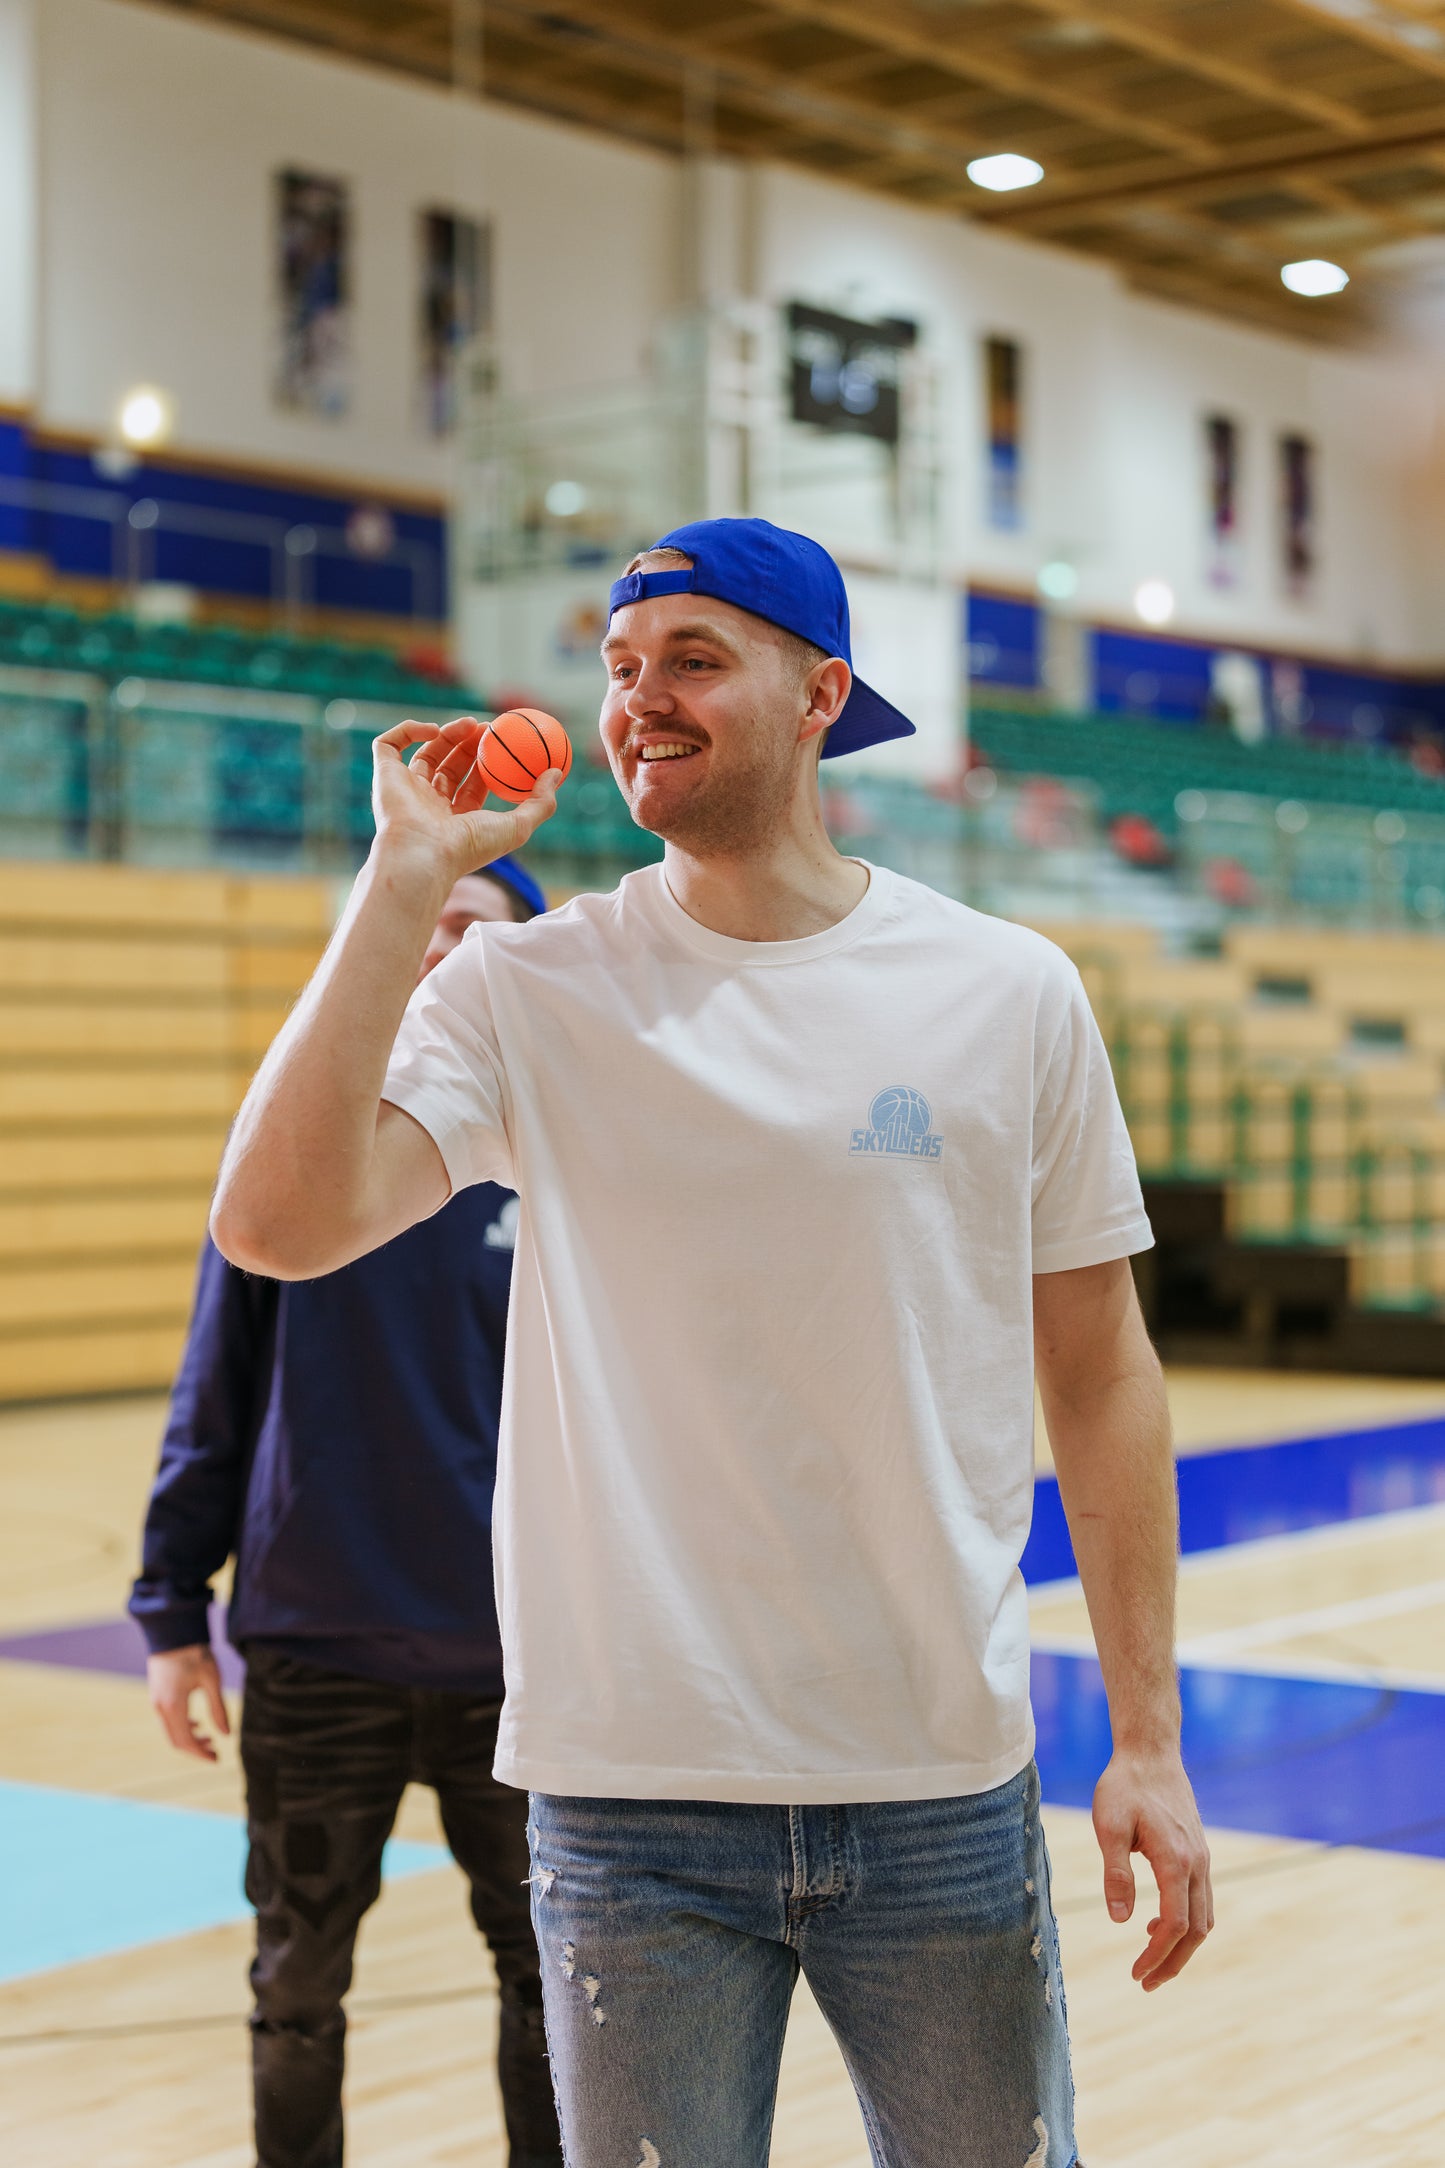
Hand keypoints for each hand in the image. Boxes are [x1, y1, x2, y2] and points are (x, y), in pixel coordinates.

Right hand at [147, 1645, 230, 1761]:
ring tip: (210, 1738)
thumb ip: (218, 1708)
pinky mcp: (157, 1695)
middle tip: (216, 1752)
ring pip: (171, 1731)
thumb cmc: (194, 1653)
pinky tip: (198, 1724)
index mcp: (173, 1706)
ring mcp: (156, 1702)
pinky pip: (168, 1720)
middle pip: (176, 1741)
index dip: (201, 1754)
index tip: (217, 1759)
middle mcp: (161, 1708)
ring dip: (190, 1738)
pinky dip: (183, 1727)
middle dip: (196, 1750)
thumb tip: (226, 1734)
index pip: (186, 1741)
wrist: (172, 1630)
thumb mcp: (212, 1679)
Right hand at [372, 717, 558, 886]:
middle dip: (469, 744)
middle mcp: (429, 806)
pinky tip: (432, 729)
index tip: (505, 742)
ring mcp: (405, 790)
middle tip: (489, 727)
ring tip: (470, 724)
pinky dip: (409, 730)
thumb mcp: (517, 827)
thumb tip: (556, 773)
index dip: (489, 762)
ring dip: (446, 734)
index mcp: (456, 820)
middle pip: (450, 767)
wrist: (422, 854)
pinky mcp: (384, 777)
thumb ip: (540, 802)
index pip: (473, 785)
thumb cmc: (468, 847)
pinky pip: (390, 745)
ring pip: (425, 753)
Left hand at [1093, 1747, 1212, 1988]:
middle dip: (1173, 1962)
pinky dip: (1186, 1921)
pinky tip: (1156, 1921)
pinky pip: (1201, 1899)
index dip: (1156, 1955)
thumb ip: (1116, 1873)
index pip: (1174, 1924)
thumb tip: (1121, 1920)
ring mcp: (1202, 1859)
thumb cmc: (1125, 1786)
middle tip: (1146, 1983)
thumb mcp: (1109, 1826)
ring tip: (1152, 1961)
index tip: (1135, 1974)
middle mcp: (1197, 1864)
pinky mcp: (1199, 1853)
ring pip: (1203, 1918)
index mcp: (1175, 1860)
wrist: (1151, 1752)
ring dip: (1182, 1946)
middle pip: (1195, 1930)